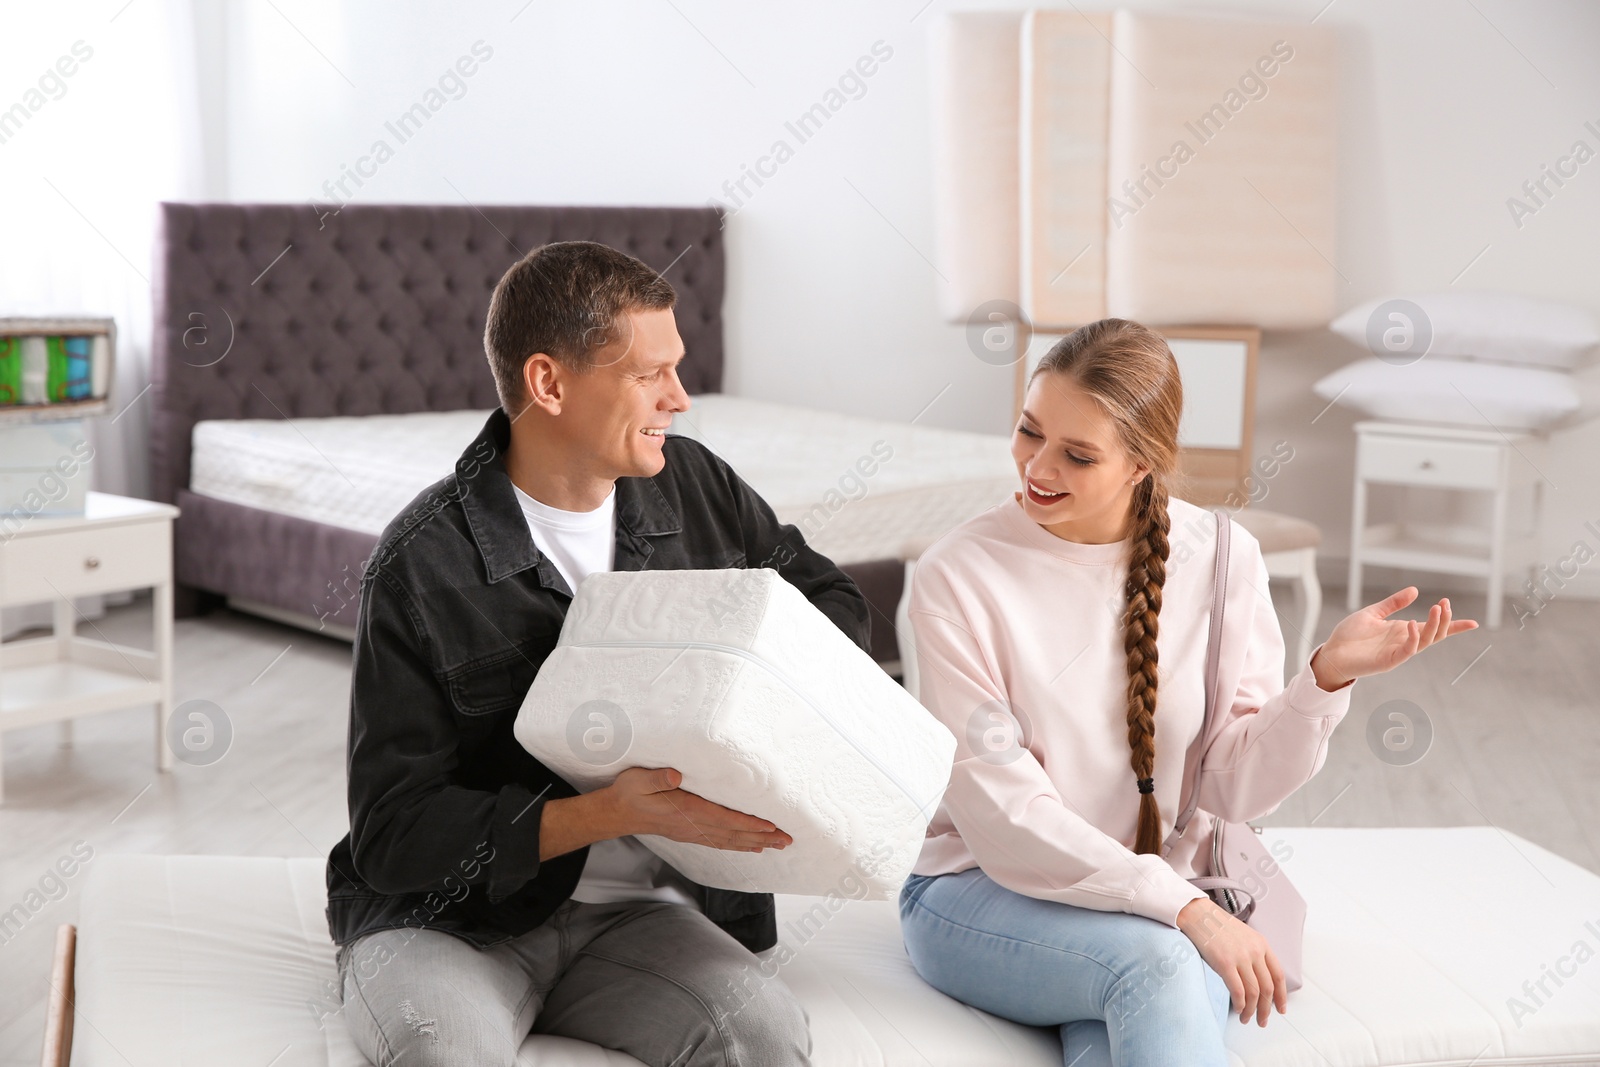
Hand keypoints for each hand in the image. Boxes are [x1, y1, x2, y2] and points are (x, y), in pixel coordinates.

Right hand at [602, 767, 792, 852]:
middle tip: (787, 840)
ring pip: (729, 841)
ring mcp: (692, 833)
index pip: (724, 819)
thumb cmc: (630, 793)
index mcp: (686, 811)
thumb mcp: (639, 780)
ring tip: (777, 845)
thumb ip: (657, 778)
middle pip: (733, 834)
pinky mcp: (690, 834)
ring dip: (755, 843)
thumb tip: (676, 774)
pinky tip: (751, 847)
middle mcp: (693, 826)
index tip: (770, 826)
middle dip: (762, 837)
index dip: (748, 823)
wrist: (618, 813)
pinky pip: (720, 843)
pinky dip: (739, 845)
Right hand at [1177, 897, 1285, 1025]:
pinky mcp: (1225, 963)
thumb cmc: (1215, 924)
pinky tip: (1238, 1009)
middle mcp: (1255, 951)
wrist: (1196, 913)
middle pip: (1268, 988)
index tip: (1280, 1009)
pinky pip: (1238, 991)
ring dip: (1252, 1010)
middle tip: (1262, 1020)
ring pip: (1254, 992)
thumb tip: (1256, 978)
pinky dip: (1240, 1004)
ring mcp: (1241, 957)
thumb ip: (1253, 953)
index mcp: (1261, 944)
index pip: (1278, 975)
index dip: (1281, 996)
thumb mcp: (1243, 935)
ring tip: (1247, 1018)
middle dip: (1266, 1009)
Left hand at [1311, 589, 1477, 690]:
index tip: (1474, 623)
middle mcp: (1405, 642)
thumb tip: (1415, 590)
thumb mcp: (1373, 613)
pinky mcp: (1389, 661)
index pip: (1434, 628)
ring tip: (1437, 608)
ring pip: (1425, 641)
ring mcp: (1399, 652)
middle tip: (1445, 604)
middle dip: (1445, 620)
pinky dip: (1413, 637)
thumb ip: (1393, 603)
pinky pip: (1407, 650)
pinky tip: (1411, 623)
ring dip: (1434, 626)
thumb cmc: (1350, 635)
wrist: (1332, 652)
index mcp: (1403, 631)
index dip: (1454, 626)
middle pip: (1435, 633)